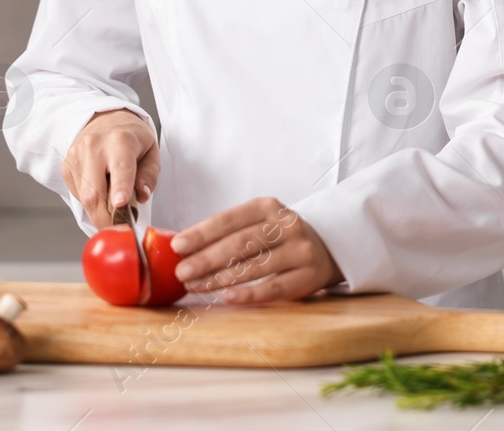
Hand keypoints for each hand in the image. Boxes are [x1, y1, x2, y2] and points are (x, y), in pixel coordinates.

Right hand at [61, 108, 158, 229]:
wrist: (105, 119)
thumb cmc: (131, 138)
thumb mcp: (150, 151)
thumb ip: (149, 175)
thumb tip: (141, 195)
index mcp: (120, 140)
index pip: (120, 167)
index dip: (120, 188)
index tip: (121, 205)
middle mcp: (94, 146)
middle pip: (95, 192)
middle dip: (107, 218)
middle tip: (121, 229)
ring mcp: (76, 155)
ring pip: (84, 197)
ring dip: (99, 214)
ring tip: (114, 213)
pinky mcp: (67, 166)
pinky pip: (78, 194)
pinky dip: (91, 202)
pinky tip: (101, 192)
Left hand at [169, 197, 342, 304]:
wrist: (326, 247)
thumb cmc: (278, 236)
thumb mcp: (259, 222)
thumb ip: (227, 232)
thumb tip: (184, 248)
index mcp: (268, 206)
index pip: (229, 219)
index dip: (201, 233)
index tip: (178, 246)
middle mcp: (286, 225)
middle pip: (239, 243)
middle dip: (206, 259)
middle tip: (181, 272)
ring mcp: (300, 250)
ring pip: (254, 266)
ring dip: (219, 278)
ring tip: (196, 285)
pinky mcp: (308, 276)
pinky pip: (273, 288)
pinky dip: (248, 294)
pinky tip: (227, 297)